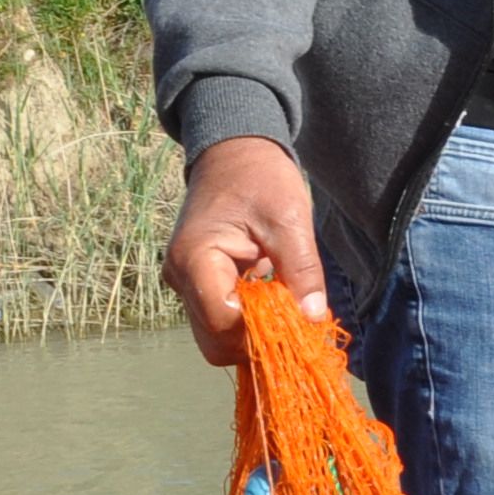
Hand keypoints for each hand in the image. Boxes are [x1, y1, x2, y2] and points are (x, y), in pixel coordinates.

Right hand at [166, 135, 326, 368]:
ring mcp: (185, 283)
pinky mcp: (197, 284)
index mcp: (196, 259)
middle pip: (214, 340)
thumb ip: (302, 270)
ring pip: (216, 335)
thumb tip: (313, 318)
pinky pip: (220, 318)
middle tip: (298, 325)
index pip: (223, 324)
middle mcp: (180, 277)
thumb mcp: (290, 219)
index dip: (262, 335)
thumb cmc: (260, 178)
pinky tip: (277, 305)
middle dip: (257, 342)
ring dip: (254, 333)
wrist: (234, 153)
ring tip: (289, 312)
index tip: (299, 327)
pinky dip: (249, 321)